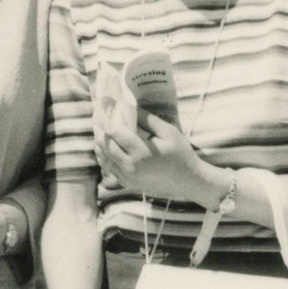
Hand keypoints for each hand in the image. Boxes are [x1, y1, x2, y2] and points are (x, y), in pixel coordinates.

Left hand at [102, 114, 223, 205]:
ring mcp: (126, 177)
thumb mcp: (168, 132)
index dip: (112, 116)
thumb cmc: (180, 154)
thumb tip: (127, 107)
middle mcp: (130, 167)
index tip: (113, 105)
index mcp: (141, 153)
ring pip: (102, 156)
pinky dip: (104, 153)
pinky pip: (107, 166)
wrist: (187, 181)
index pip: (115, 131)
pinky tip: (107, 142)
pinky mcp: (125, 183)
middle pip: (104, 143)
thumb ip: (146, 119)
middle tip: (101, 112)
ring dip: (100, 139)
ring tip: (101, 125)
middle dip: (101, 126)